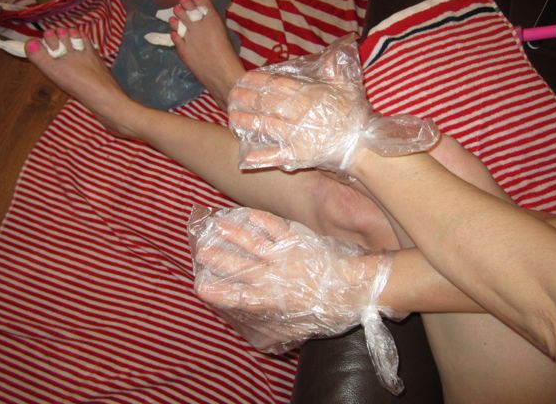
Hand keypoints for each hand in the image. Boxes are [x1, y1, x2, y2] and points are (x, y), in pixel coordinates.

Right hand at [188, 205, 404, 393]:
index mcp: (276, 301)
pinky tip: (249, 214)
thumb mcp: (304, 327)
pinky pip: (277, 230)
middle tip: (200, 251)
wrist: (355, 289)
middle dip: (220, 260)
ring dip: (235, 236)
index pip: (243, 297)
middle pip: (243, 267)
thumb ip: (280, 329)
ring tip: (217, 225)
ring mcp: (286, 257)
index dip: (221, 293)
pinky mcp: (298, 243)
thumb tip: (262, 341)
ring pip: (255, 245)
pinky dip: (262, 221)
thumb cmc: (330, 311)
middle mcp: (277, 277)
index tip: (201, 287)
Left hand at [228, 71, 369, 170]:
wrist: (365, 146)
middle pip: (265, 103)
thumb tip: (334, 52)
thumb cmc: (358, 117)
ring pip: (265, 126)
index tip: (244, 79)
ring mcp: (297, 135)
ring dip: (246, 122)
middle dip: (246, 99)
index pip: (277, 84)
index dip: (258, 81)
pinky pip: (275, 155)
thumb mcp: (349, 87)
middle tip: (231, 96)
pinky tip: (245, 153)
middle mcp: (299, 113)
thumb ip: (337, 70)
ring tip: (232, 119)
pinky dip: (260, 155)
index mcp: (309, 95)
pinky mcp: (298, 155)